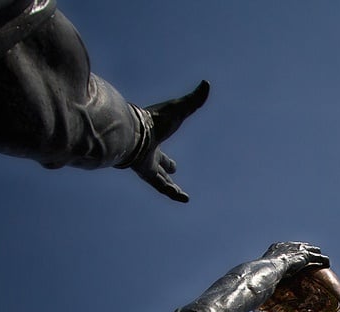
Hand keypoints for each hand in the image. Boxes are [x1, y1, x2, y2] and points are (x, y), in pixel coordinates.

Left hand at [126, 80, 209, 202]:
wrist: (132, 132)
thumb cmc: (154, 120)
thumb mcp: (178, 109)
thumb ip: (193, 99)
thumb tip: (207, 84)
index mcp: (154, 140)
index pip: (162, 148)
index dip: (168, 154)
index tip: (174, 161)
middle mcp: (148, 154)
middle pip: (159, 164)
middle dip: (166, 169)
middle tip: (173, 171)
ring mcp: (146, 165)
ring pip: (161, 180)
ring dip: (171, 187)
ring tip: (181, 195)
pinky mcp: (147, 174)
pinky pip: (162, 187)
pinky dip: (174, 193)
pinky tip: (185, 199)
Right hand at [262, 242, 329, 276]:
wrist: (269, 268)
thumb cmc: (263, 274)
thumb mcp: (265, 275)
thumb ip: (268, 279)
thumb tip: (263, 291)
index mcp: (276, 248)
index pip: (288, 247)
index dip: (293, 250)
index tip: (296, 255)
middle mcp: (288, 246)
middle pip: (301, 246)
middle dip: (307, 250)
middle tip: (311, 257)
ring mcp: (297, 249)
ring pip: (312, 249)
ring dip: (317, 255)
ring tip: (322, 260)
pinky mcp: (305, 255)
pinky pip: (318, 257)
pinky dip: (323, 261)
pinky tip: (327, 265)